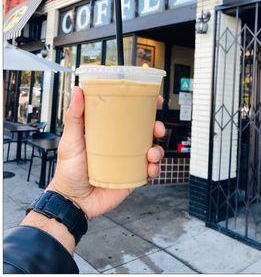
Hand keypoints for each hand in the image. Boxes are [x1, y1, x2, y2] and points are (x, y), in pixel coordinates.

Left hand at [47, 87, 164, 219]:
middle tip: (157, 128)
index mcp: (109, 132)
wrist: (73, 202)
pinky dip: (155, 168)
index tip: (153, 99)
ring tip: (151, 153)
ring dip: (158, 149)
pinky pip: (150, 171)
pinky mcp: (132, 177)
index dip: (144, 107)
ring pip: (151, 149)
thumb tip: (78, 91)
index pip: (128, 115)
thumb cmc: (68, 170)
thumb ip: (74, 117)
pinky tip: (150, 168)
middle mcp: (121, 145)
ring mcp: (128, 161)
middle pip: (145, 131)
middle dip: (157, 127)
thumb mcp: (70, 140)